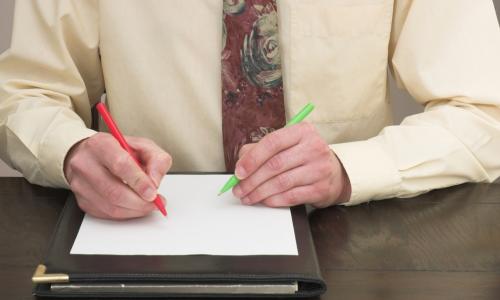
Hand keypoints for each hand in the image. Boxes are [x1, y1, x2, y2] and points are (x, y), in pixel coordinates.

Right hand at [64, 133, 171, 218]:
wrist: (92, 155)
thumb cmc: (118, 150)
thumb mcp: (143, 146)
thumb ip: (156, 160)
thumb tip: (155, 182)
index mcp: (101, 145)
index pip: (120, 164)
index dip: (139, 182)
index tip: (153, 193)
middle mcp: (85, 163)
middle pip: (114, 191)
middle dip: (139, 202)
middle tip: (154, 202)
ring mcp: (80, 183)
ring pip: (110, 206)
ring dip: (134, 210)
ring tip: (147, 205)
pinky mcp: (81, 200)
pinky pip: (106, 214)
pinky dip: (125, 214)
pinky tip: (134, 207)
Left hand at [232, 122, 350, 207]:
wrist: (334, 173)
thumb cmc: (303, 157)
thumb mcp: (286, 145)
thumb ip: (261, 149)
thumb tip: (241, 164)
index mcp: (302, 131)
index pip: (273, 142)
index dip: (252, 158)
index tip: (239, 171)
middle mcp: (313, 147)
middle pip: (275, 165)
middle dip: (252, 180)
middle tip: (239, 189)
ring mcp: (319, 169)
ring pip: (281, 182)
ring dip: (259, 193)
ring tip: (248, 197)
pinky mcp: (321, 188)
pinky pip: (291, 196)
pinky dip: (274, 200)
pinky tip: (265, 200)